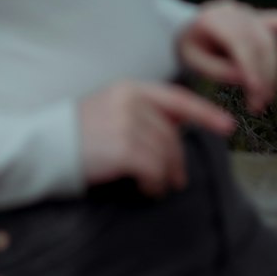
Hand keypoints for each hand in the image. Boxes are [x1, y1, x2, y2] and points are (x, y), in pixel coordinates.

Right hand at [77, 80, 235, 197]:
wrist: (48, 145)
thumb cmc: (81, 132)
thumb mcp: (112, 109)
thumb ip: (142, 112)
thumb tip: (177, 130)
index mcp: (130, 88)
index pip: (177, 99)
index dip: (205, 113)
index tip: (228, 125)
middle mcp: (131, 101)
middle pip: (172, 135)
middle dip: (178, 160)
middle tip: (177, 180)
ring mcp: (127, 123)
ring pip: (166, 154)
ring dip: (165, 176)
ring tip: (155, 186)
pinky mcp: (124, 148)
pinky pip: (155, 170)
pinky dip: (154, 184)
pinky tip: (144, 187)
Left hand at [176, 0, 276, 113]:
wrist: (188, 28)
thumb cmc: (190, 46)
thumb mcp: (193, 60)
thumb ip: (217, 68)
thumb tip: (246, 77)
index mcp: (211, 17)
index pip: (238, 42)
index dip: (250, 68)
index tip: (255, 93)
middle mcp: (233, 11)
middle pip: (258, 44)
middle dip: (262, 78)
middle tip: (256, 106)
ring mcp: (248, 13)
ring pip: (271, 43)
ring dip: (273, 74)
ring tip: (262, 99)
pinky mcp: (260, 18)